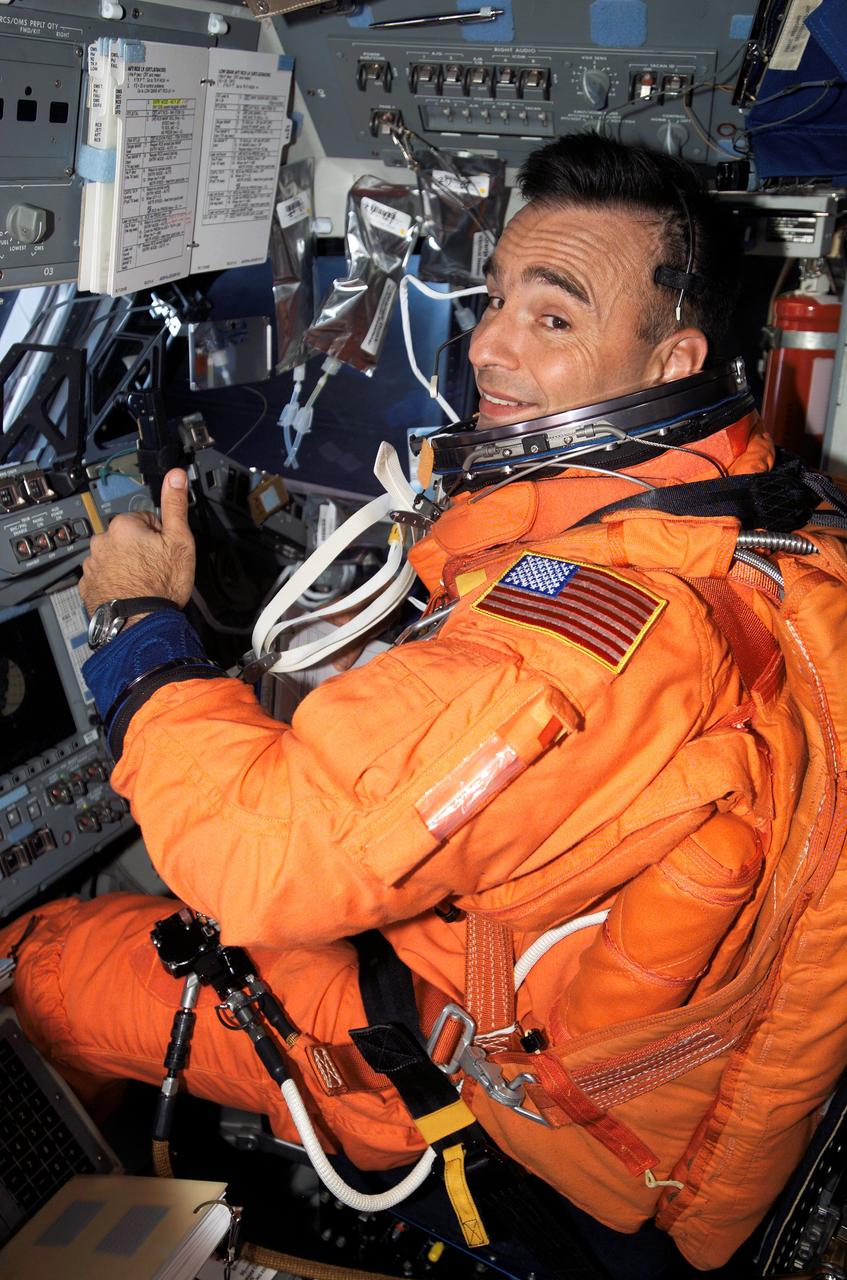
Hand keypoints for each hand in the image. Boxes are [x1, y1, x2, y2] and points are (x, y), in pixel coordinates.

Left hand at [79, 469, 194, 615]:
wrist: (142, 623)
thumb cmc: (161, 585)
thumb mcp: (180, 541)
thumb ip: (175, 505)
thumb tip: (175, 475)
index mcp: (124, 526)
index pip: (145, 519)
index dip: (159, 535)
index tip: (164, 551)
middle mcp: (102, 541)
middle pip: (126, 538)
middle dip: (140, 549)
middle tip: (155, 568)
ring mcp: (92, 564)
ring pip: (113, 556)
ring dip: (126, 565)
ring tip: (143, 583)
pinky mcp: (87, 585)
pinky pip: (102, 576)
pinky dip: (113, 581)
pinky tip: (129, 591)